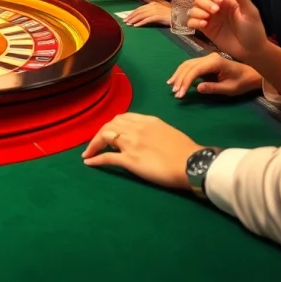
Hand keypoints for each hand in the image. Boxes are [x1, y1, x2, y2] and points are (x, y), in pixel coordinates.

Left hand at [82, 113, 203, 190]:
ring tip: (88, 153)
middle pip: (109, 125)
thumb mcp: (168, 131)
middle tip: (95, 144)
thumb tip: (146, 136)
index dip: (112, 125)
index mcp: (147, 121)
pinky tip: (88, 162)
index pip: (122, 118)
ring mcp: (132, 144)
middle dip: (99, 134)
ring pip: (104, 136)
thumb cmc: (186, 151)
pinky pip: (107, 157)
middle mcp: (136, 129)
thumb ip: (154, 131)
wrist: (192, 163)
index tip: (109, 133)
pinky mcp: (130, 160)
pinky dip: (95, 159)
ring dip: (93, 144)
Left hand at [123, 3, 169, 26]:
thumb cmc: (169, 15)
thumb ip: (151, 11)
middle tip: (125, 21)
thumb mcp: (159, 11)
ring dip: (134, 20)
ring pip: (141, 15)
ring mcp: (156, 11)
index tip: (127, 17)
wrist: (179, 16)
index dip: (132, 13)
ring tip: (128, 24)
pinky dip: (140, 23)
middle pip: (139, 11)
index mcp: (152, 4)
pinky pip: (147, 20)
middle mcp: (153, 6)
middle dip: (131, 16)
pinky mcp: (158, 16)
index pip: (140, 8)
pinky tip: (136, 26)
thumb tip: (142, 15)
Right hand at [167, 53, 261, 98]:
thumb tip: (197, 88)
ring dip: (178, 75)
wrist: (251, 74)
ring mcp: (206, 58)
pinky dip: (182, 72)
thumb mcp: (230, 88)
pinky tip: (176, 79)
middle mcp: (208, 57)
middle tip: (175, 92)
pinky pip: (190, 65)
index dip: (185, 82)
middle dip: (180, 79)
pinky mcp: (205, 62)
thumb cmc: (242, 82)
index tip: (180, 94)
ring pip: (187, 64)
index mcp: (215, 62)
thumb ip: (213, 88)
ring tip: (172, 86)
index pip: (195, 70)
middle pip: (188, 65)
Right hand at [187, 0, 268, 59]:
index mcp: (226, 1)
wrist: (252, 51)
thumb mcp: (249, 10)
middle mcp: (216, 8)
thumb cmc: (254, 29)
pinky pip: (192, 22)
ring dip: (198, 12)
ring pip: (194, 9)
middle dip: (205, 4)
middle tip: (215, 12)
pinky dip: (194, 22)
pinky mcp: (206, 30)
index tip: (220, 3)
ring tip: (207, 20)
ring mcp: (210, 19)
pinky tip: (203, 26)